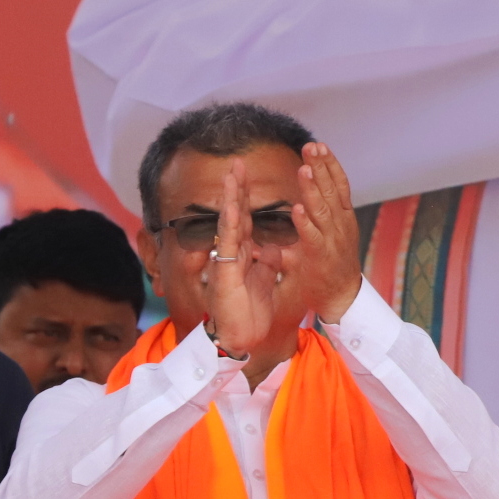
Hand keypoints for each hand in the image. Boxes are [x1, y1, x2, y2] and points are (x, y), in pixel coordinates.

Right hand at [201, 157, 282, 357]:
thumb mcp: (264, 281)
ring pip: (229, 221)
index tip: (249, 176)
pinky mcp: (225, 270)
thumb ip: (266, 262)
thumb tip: (273, 246)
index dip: (248, 199)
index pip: (246, 220)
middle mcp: (233, 253)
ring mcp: (227, 259)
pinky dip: (230, 222)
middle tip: (237, 162)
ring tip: (232, 172)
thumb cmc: (249, 312)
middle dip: (236, 188)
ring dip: (230, 196)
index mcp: (244, 254)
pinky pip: (229, 243)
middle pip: (235, 214)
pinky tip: (230, 204)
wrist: (240, 337)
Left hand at [288, 142, 363, 324]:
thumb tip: (297, 203)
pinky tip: (297, 208)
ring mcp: (332, 241)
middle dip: (322, 167)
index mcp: (342, 218)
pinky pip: (312, 237)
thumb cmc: (328, 266)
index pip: (337, 185)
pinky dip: (305, 222)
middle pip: (332, 191)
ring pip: (323, 210)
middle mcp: (340, 226)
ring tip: (305, 168)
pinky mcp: (320, 257)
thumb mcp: (324, 236)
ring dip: (313, 188)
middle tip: (312, 145)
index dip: (329, 165)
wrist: (341, 298)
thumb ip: (312, 220)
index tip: (319, 145)